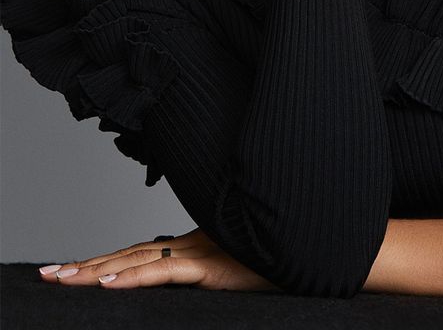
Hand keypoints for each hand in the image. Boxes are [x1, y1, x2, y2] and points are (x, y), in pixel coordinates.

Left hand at [39, 227, 281, 291]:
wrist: (311, 251)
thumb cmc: (280, 261)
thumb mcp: (238, 268)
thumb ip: (210, 270)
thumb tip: (191, 276)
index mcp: (195, 244)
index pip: (139, 252)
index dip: (104, 260)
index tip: (70, 269)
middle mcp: (192, 243)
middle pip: (128, 254)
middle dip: (85, 265)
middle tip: (47, 275)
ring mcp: (200, 252)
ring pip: (137, 261)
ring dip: (96, 271)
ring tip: (61, 280)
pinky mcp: (211, 266)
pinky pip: (165, 272)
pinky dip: (133, 277)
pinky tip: (108, 283)